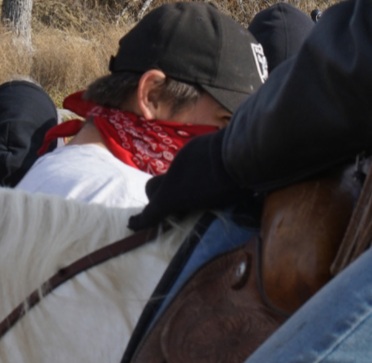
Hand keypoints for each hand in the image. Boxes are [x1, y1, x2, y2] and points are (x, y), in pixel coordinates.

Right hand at [129, 129, 248, 230]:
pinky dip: (193, 167)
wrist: (239, 153)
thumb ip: (199, 206)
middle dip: (156, 198)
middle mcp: (171, 177)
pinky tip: (211, 167)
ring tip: (204, 184)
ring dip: (182, 181)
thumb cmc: (230, 187)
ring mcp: (180, 159)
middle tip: (174, 205)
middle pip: (151, 189)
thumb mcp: (213, 206)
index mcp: (174, 196)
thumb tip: (201, 208)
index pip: (151, 212)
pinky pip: (187, 160)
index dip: (140, 221)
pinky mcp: (191, 147)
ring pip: (173, 173)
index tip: (132, 224)